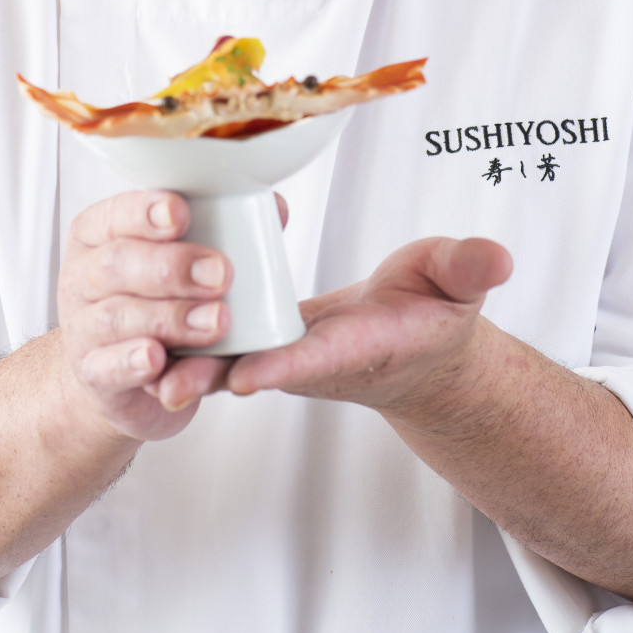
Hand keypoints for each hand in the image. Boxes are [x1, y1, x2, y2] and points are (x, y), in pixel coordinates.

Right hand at [57, 189, 235, 441]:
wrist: (119, 369)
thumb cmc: (153, 297)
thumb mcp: (177, 258)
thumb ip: (220, 230)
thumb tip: (274, 207)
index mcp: (101, 233)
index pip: (115, 213)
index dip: (145, 212)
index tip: (182, 213)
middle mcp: (84, 275)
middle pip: (116, 264)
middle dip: (171, 267)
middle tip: (221, 274)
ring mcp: (82, 326)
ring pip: (117, 316)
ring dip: (170, 318)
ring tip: (216, 321)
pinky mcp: (92, 373)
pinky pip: (107, 367)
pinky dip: (133, 362)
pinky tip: (158, 359)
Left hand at [149, 235, 511, 424]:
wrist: (419, 350)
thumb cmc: (437, 315)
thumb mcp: (459, 286)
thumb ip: (470, 269)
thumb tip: (497, 257)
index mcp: (358, 347)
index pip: (318, 359)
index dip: (281, 365)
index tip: (248, 376)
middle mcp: (313, 358)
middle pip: (256, 371)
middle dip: (211, 374)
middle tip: (164, 375)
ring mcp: (285, 354)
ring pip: (227, 361)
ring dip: (185, 359)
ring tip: (134, 354)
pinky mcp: (267, 341)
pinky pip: (221, 343)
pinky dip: (185, 337)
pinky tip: (141, 322)